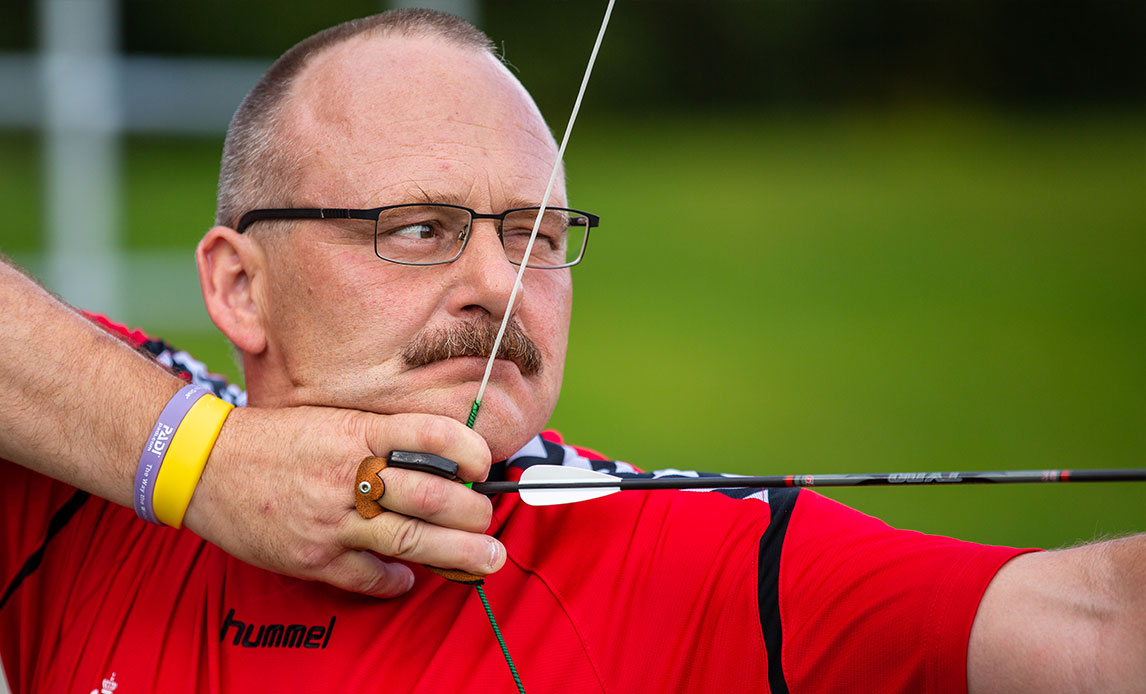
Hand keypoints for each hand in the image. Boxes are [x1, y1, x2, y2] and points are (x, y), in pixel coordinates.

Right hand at [182, 405, 504, 597]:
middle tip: (489, 520)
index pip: (430, 435)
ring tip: (485, 559)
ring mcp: (329, 519)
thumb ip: (380, 437)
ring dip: (456, 554)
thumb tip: (439, 459)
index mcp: (356, 431)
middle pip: (430, 495)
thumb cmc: (275, 439)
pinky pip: (367, 576)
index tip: (485, 463)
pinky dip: (396, 580)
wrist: (204, 464)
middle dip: (472, 512)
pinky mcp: (311, 556)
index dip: (469, 449)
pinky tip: (410, 579)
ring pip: (409, 540)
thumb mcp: (332, 420)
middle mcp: (347, 473)